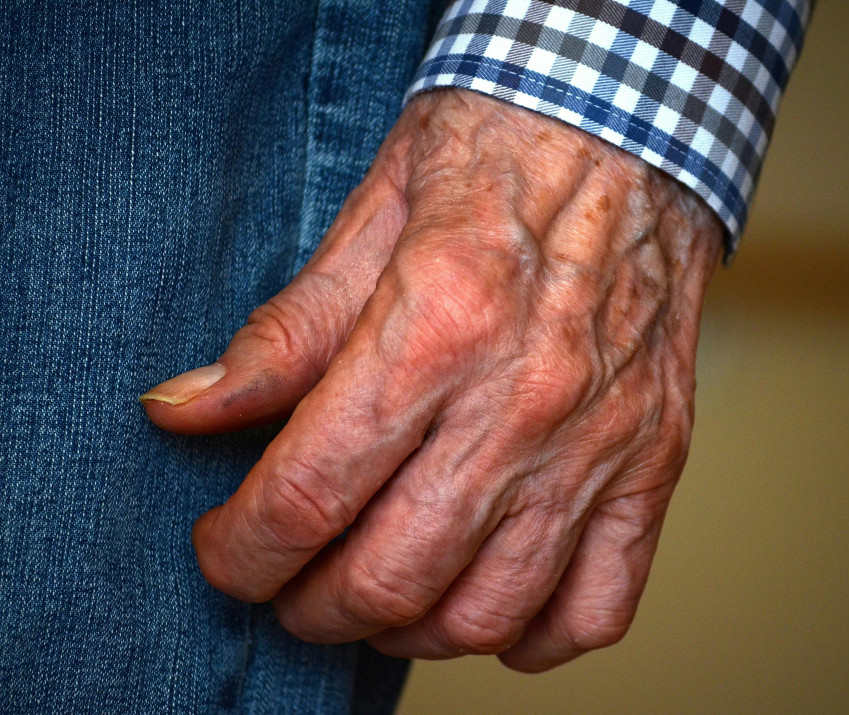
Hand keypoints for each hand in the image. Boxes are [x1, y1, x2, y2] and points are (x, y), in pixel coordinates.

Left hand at [141, 88, 721, 671]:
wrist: (634, 128)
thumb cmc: (502, 152)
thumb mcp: (374, 212)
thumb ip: (285, 333)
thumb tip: (186, 410)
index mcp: (437, 326)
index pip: (308, 493)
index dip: (240, 549)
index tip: (226, 547)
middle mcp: (523, 401)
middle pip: (390, 577)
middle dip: (308, 606)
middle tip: (289, 579)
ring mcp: (599, 442)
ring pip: (487, 613)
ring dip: (405, 633)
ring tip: (377, 593)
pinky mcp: (654, 463)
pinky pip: (596, 609)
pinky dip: (530, 638)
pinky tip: (486, 601)